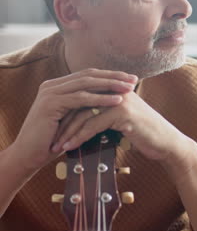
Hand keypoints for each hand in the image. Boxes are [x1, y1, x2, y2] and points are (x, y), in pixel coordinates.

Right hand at [11, 69, 137, 178]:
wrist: (29, 154)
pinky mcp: (51, 103)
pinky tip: (116, 100)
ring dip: (110, 85)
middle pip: (89, 75)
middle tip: (134, 80)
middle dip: (113, 77)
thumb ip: (82, 108)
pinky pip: (81, 98)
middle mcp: (52, 85)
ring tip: (129, 89)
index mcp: (57, 86)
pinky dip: (101, 99)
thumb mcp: (70, 119)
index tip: (129, 79)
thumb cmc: (52, 141)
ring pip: (86, 84)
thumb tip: (107, 102)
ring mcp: (50, 92)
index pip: (87, 75)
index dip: (109, 76)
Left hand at [52, 85, 193, 168]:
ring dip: (67, 132)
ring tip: (56, 146)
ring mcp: (119, 99)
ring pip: (84, 114)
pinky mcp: (123, 112)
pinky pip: (94, 124)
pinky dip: (79, 137)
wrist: (166, 143)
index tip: (52, 129)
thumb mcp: (121, 119)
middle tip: (49, 138)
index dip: (66, 113)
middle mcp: (115, 89)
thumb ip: (104, 113)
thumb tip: (82, 120)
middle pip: (79, 104)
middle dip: (62, 122)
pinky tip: (70, 147)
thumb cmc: (144, 133)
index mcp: (113, 88)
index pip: (82, 97)